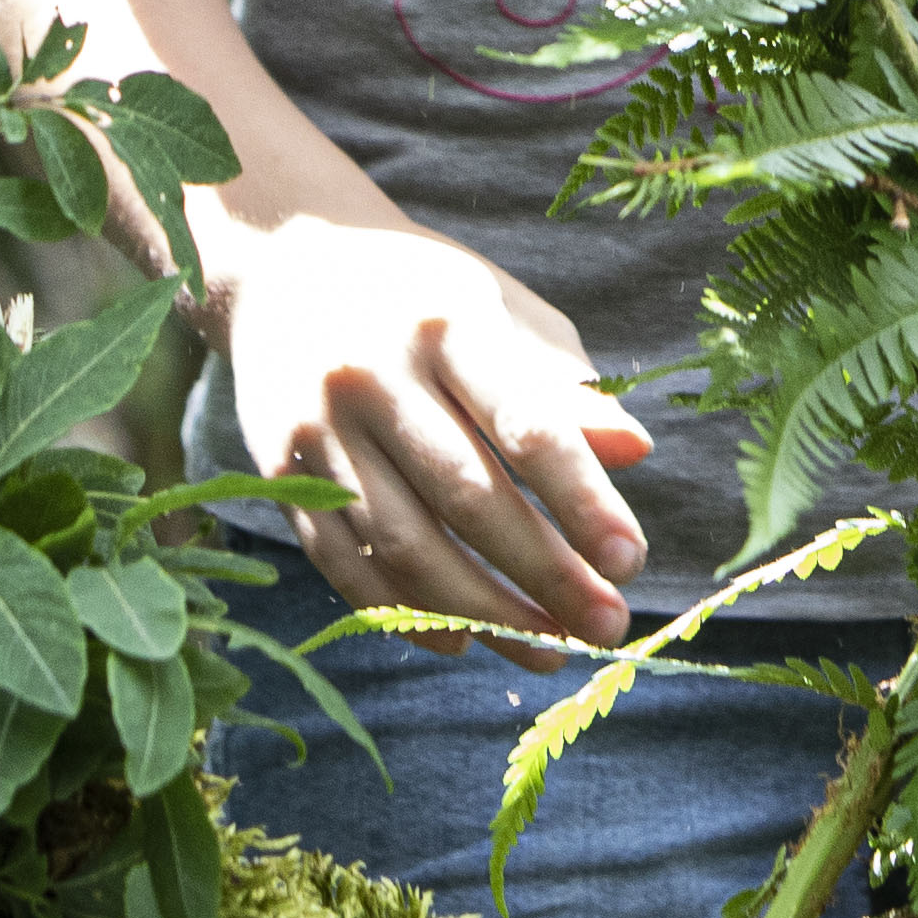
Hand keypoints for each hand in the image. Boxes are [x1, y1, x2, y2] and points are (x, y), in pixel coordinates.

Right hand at [202, 210, 656, 644]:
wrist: (285, 268)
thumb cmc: (423, 301)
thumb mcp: (501, 315)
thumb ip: (564, 388)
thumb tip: (634, 452)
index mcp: (445, 324)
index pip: (524, 423)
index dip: (580, 498)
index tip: (630, 561)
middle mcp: (373, 375)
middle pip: (466, 497)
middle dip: (544, 574)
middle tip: (607, 625)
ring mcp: (319, 430)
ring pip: (405, 547)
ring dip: (483, 613)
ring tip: (549, 650)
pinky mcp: (282, 477)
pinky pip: (347, 568)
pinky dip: (407, 615)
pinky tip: (463, 640)